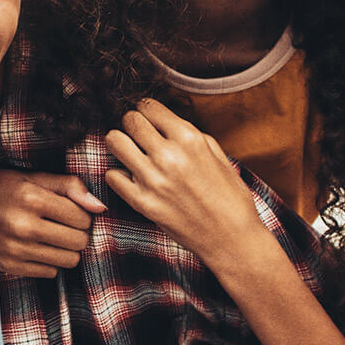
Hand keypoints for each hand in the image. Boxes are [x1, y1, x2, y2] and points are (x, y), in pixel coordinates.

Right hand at [0, 164, 104, 276]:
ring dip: (66, 248)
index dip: (82, 214)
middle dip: (77, 232)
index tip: (69, 209)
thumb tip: (100, 207)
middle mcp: (23, 226)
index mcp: (31, 198)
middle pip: (79, 242)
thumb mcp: (32, 176)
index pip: (82, 218)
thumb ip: (69, 186)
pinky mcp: (8, 265)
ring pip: (69, 261)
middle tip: (62, 223)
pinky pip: (50, 272)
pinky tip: (36, 246)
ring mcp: (15, 249)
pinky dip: (49, 261)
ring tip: (52, 235)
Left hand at [103, 98, 264, 265]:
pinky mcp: (143, 203)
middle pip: (129, 120)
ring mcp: (153, 180)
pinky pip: (112, 175)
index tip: (148, 118)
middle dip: (132, 124)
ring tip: (130, 152)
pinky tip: (132, 178)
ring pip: (114, 141)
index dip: (146, 110)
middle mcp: (169, 156)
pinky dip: (118, 174)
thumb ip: (190, 134)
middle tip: (138, 135)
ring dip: (120, 143)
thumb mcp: (218, 155)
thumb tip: (165, 121)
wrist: (232, 239)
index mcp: (189, 139)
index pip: (149, 106)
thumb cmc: (229, 197)